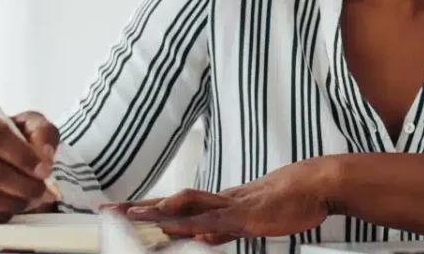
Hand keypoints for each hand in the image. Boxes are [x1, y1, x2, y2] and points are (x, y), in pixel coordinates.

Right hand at [0, 109, 60, 223]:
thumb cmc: (15, 141)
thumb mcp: (34, 128)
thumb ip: (43, 132)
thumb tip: (43, 154)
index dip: (23, 156)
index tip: (44, 170)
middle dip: (21, 184)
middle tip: (41, 191)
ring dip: (12, 202)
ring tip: (29, 201)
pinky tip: (10, 210)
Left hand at [109, 158, 338, 244]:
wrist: (316, 185)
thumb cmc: (288, 201)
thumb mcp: (249, 221)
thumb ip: (223, 230)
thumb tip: (198, 238)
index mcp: (217, 204)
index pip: (174, 206)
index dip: (145, 208)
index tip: (118, 211)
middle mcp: (219, 202)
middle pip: (171, 203)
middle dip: (138, 208)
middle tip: (107, 210)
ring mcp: (232, 206)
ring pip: (188, 206)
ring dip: (158, 210)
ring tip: (133, 215)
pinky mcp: (247, 214)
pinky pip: (217, 218)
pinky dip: (197, 221)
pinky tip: (180, 225)